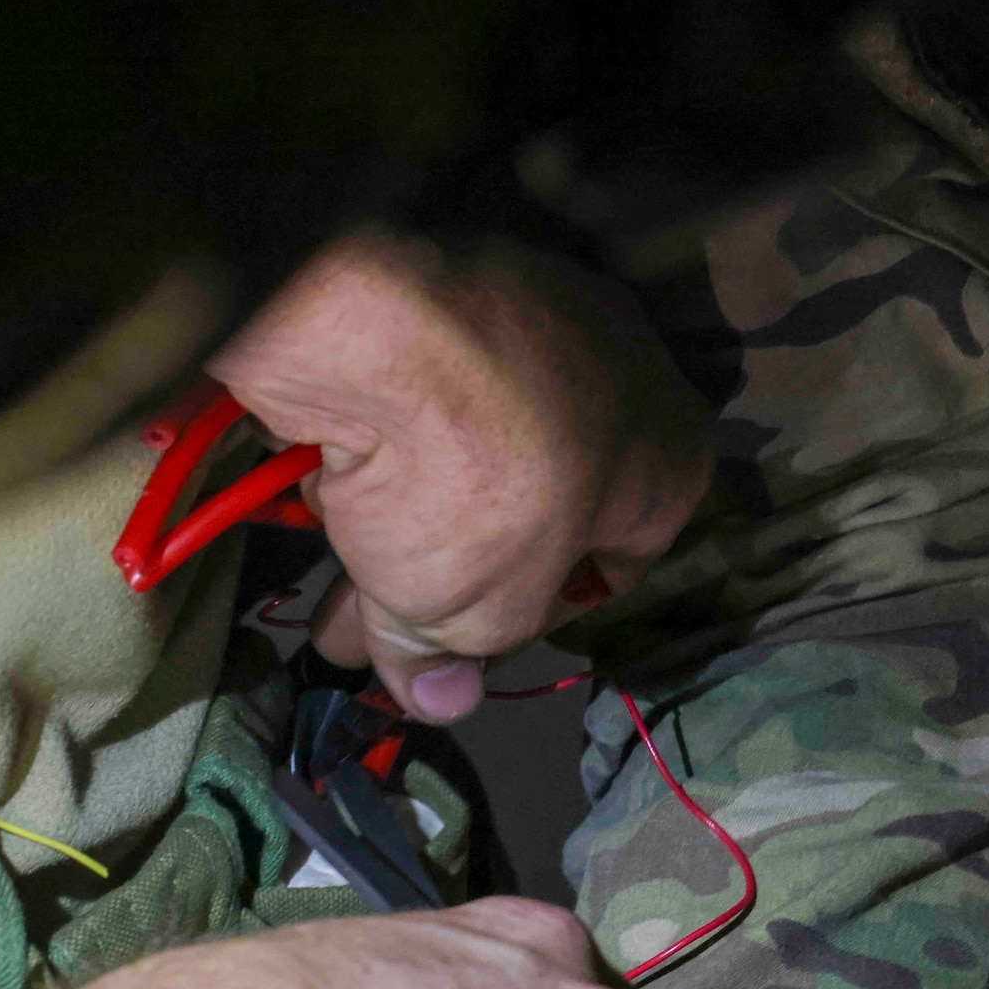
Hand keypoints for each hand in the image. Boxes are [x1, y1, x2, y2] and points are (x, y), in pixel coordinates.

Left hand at [209, 234, 712, 722]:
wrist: (382, 322)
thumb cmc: (475, 484)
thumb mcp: (472, 608)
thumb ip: (454, 657)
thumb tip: (440, 701)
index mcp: (669, 460)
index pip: (613, 570)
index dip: (529, 627)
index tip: (461, 657)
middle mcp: (618, 377)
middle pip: (523, 514)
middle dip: (438, 587)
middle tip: (370, 639)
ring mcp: (530, 320)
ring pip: (462, 454)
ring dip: (394, 527)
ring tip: (328, 584)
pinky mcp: (440, 287)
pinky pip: (416, 392)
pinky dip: (376, 445)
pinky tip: (320, 487)